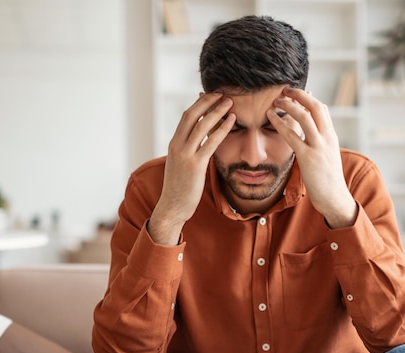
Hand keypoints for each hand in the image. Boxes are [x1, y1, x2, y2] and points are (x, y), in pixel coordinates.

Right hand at [148, 93, 235, 244]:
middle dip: (207, 101)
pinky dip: (222, 129)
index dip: (199, 104)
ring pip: (201, 125)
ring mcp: (185, 155)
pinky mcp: (195, 165)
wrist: (172, 207)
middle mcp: (177, 146)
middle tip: (222, 93)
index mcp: (174, 144)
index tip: (212, 96)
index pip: (186, 117)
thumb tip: (199, 143)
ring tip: (230, 102)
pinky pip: (211, 142)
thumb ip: (189, 151)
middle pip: (192, 115)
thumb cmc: (180, 188)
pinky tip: (232, 121)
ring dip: (217, 111)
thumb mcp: (181, 165)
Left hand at [267, 88, 356, 228]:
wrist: (334, 198)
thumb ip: (321, 143)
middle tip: (284, 89)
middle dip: (299, 94)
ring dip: (289, 105)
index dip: (307, 98)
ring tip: (276, 100)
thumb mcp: (328, 156)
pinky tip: (270, 117)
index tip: (294, 93)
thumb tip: (311, 134)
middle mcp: (327, 138)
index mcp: (331, 137)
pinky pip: (292, 136)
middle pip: (315, 106)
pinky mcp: (308, 158)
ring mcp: (318, 147)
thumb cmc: (328, 180)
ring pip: (304, 116)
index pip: (322, 109)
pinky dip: (280, 123)